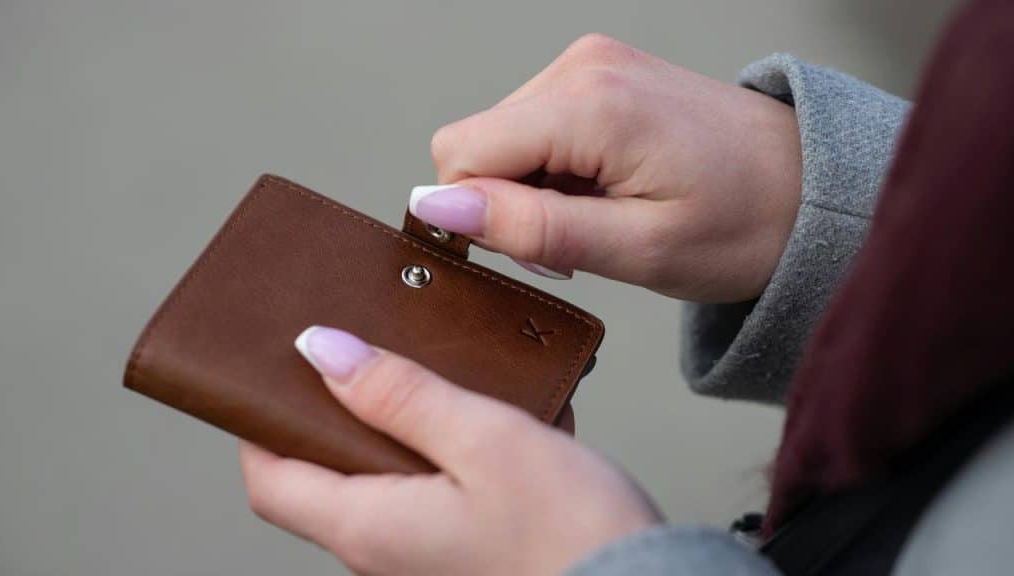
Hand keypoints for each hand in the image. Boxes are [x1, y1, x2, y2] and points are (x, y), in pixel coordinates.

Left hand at [240, 326, 660, 575]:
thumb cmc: (571, 537)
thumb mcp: (485, 441)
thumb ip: (401, 395)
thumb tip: (322, 351)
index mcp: (369, 525)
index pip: (269, 478)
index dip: (258, 420)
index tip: (273, 368)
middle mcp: (384, 548)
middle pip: (323, 473)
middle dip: (336, 408)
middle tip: (363, 351)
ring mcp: (425, 552)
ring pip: (384, 476)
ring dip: (402, 422)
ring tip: (439, 373)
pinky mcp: (464, 546)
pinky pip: (433, 487)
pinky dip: (448, 446)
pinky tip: (493, 415)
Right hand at [412, 34, 800, 302]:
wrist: (812, 187)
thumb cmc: (747, 223)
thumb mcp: (638, 249)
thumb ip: (531, 229)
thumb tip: (437, 208)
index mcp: (590, 104)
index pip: (460, 154)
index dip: (477, 216)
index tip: (539, 251)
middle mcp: (580, 66)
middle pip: (474, 143)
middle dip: (505, 204)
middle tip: (577, 241)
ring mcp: (590, 63)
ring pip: (500, 138)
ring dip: (532, 190)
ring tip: (600, 216)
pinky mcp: (599, 74)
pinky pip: (534, 126)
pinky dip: (554, 170)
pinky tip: (604, 190)